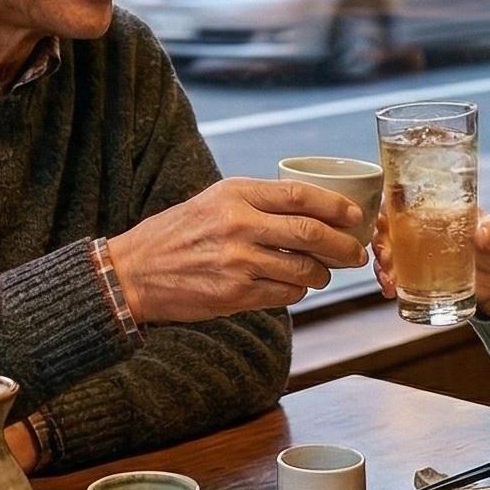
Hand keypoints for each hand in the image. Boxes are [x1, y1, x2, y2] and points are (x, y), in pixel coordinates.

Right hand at [105, 178, 366, 323]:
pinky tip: (293, 289)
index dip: (336, 206)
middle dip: (343, 246)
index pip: (300, 195)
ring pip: (303, 270)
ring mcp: (237, 261)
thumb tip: (311, 209)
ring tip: (322, 274)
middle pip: (310, 234)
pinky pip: (284, 296)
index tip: (356, 216)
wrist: (132, 272)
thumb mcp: (214, 200)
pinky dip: (296, 294)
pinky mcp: (234, 294)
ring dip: (321, 275)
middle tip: (357, 254)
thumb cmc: (177, 233)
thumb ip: (257, 201)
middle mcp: (238, 224)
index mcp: (235, 193)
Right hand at [370, 212, 489, 318]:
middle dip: (380, 243)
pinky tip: (390, 291)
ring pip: (389, 255)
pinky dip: (389, 283)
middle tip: (387, 258)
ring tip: (389, 279)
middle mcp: (424, 231)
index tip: (383, 222)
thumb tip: (483, 235)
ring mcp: (421, 256)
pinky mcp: (421, 279)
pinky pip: (397, 278)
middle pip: (389, 230)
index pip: (404, 202)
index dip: (387, 209)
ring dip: (381, 265)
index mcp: (439, 211)